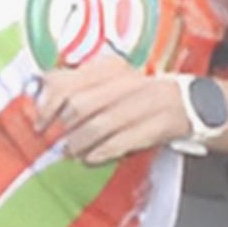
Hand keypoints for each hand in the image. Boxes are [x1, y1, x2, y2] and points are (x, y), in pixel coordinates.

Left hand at [36, 66, 189, 164]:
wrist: (188, 104)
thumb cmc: (138, 97)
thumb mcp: (110, 83)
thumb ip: (76, 88)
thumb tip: (38, 98)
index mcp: (110, 67)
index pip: (66, 81)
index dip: (46, 105)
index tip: (38, 123)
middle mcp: (126, 81)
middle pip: (79, 106)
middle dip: (62, 129)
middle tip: (55, 142)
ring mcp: (144, 103)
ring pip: (98, 126)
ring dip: (79, 144)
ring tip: (72, 152)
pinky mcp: (158, 125)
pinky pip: (120, 142)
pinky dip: (100, 153)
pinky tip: (92, 158)